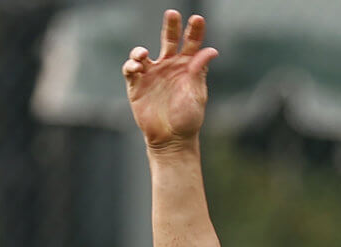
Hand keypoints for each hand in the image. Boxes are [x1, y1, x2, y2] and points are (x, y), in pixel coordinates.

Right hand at [122, 10, 218, 148]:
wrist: (172, 139)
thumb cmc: (188, 119)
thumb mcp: (197, 94)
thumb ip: (199, 72)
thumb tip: (210, 51)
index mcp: (187, 68)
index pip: (191, 45)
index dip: (194, 31)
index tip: (198, 19)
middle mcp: (169, 67)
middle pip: (168, 40)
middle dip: (170, 26)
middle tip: (172, 13)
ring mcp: (152, 74)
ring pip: (143, 53)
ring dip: (140, 50)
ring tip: (142, 54)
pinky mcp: (137, 85)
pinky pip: (130, 69)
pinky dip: (131, 65)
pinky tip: (136, 68)